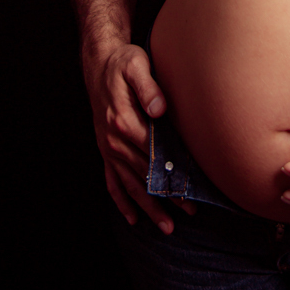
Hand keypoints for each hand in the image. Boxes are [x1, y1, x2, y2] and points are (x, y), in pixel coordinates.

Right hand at [84, 42, 194, 233]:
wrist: (99, 64)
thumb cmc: (123, 63)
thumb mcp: (136, 65)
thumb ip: (148, 87)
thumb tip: (160, 109)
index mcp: (123, 121)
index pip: (153, 152)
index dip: (172, 170)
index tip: (190, 186)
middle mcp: (114, 140)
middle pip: (145, 174)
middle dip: (168, 194)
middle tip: (190, 210)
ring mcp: (108, 148)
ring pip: (131, 184)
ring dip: (149, 207)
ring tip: (168, 226)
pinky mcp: (105, 151)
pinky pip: (112, 182)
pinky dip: (122, 202)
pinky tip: (133, 218)